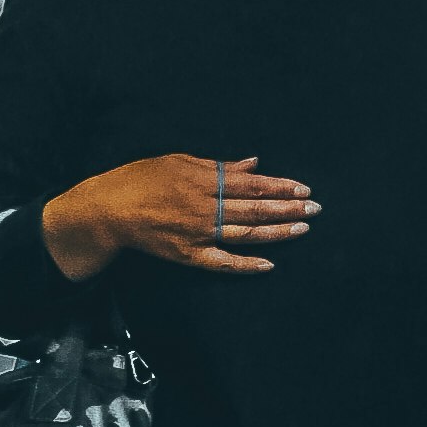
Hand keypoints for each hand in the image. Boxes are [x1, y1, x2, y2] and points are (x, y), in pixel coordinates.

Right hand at [42, 151, 316, 280]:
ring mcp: (199, 233)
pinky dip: (246, 265)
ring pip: (247, 234)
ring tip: (302, 229)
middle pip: (256, 208)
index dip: (281, 186)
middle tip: (316, 209)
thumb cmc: (142, 178)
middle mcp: (207, 207)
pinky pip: (223, 263)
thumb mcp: (180, 161)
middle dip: (289, 208)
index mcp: (206, 180)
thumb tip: (253, 163)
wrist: (110, 209)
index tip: (305, 188)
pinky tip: (269, 265)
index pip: (253, 183)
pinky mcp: (189, 255)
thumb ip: (219, 165)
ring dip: (277, 232)